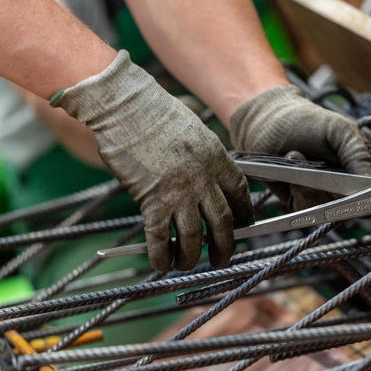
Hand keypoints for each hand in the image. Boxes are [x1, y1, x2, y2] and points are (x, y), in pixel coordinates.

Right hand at [53, 51, 251, 270]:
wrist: (126, 106)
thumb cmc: (153, 113)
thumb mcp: (193, 131)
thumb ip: (203, 157)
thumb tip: (205, 179)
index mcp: (217, 157)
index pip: (240, 193)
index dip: (244, 214)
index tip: (243, 225)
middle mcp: (203, 178)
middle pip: (223, 222)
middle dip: (225, 246)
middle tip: (222, 259)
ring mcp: (179, 191)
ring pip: (194, 237)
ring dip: (191, 257)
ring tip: (187, 264)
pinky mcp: (152, 200)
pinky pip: (161, 238)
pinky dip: (161, 255)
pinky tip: (160, 264)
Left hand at [230, 85, 370, 209]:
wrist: (267, 125)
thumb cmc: (307, 121)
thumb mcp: (339, 131)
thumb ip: (358, 155)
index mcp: (368, 164)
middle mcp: (351, 186)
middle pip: (360, 206)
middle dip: (339, 188)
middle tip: (324, 167)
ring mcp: (327, 198)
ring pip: (330, 209)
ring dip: (311, 182)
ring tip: (297, 155)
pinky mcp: (303, 205)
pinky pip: (307, 208)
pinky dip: (296, 187)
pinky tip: (289, 167)